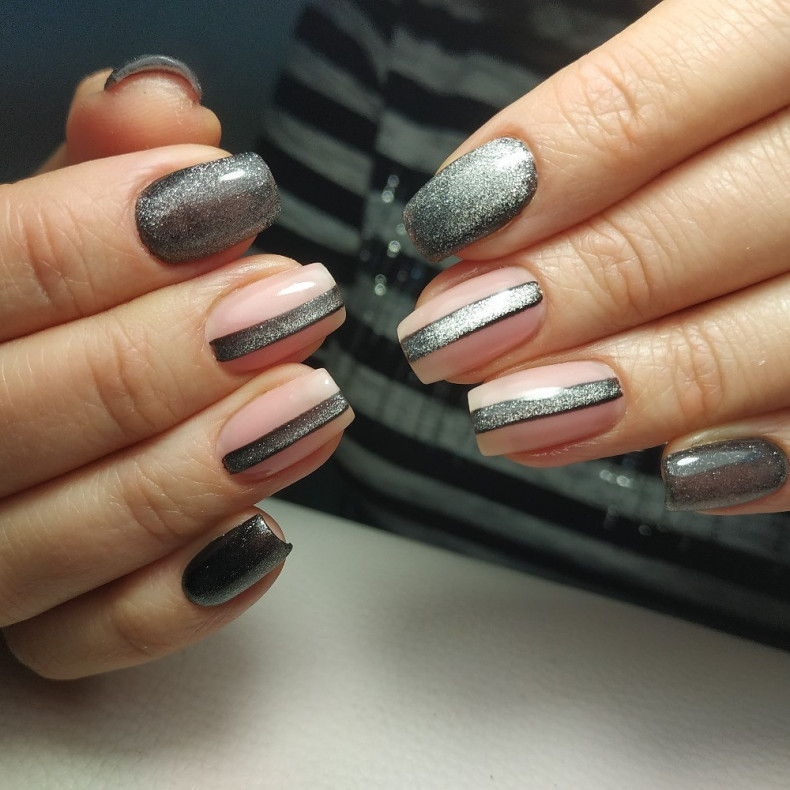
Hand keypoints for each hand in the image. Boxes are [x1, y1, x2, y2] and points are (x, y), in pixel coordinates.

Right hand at [1, 58, 349, 677]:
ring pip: (60, 540)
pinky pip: (88, 644)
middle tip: (297, 303)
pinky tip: (266, 539)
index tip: (232, 196)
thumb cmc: (35, 310)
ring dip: (197, 473)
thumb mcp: (46, 223)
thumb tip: (159, 96)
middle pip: (16, 417)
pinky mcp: (28, 633)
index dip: (101, 233)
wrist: (22, 402)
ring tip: (313, 405)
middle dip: (167, 355)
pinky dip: (179, 603)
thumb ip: (92, 162)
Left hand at [397, 0, 789, 514]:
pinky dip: (762, 454)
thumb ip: (613, 125)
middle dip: (551, 297)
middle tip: (444, 338)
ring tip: (508, 419)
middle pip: (685, 234)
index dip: (532, 175)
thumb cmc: (754, 108)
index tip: (440, 227)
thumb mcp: (708, 58)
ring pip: (765, 339)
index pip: (642, 104)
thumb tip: (469, 217)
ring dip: (626, 391)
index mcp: (782, 35)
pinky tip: (682, 472)